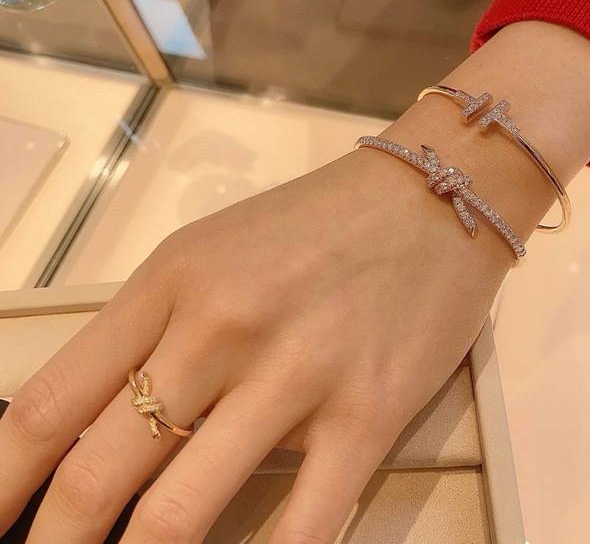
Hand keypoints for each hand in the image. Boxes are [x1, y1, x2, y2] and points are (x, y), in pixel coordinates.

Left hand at [0, 145, 508, 543]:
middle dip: (58, 543)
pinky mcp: (369, 414)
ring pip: (182, 513)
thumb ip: (153, 329)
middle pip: (100, 473)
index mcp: (172, 280)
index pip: (49, 404)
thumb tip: (100, 420)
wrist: (429, 198)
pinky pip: (302, 525)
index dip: (0, 483)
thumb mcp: (212, 252)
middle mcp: (222, 327)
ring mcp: (298, 374)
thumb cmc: (316, 223)